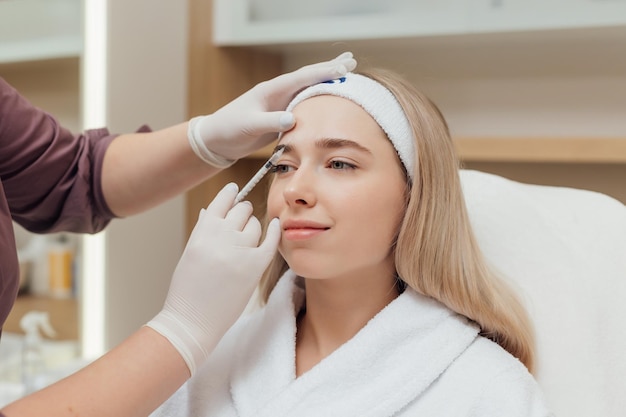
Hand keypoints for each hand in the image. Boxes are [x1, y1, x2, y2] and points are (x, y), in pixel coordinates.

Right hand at [146, 183, 279, 374]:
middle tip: (242, 219)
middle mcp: (221, 237)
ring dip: (253, 227)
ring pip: (255, 225)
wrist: (191, 322)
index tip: (235, 190)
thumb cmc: (187, 289)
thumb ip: (202, 230)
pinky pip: (270, 241)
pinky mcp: (254, 267)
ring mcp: (239, 252)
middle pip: (242, 210)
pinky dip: (275, 231)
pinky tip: (276, 225)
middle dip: (242, 212)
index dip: (230, 194)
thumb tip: (209, 210)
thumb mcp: (190, 253)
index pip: (221, 201)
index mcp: (202, 232)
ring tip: (246, 239)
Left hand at [187, 52, 356, 165]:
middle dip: (330, 69)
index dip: (323, 73)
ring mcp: (279, 104)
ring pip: (308, 89)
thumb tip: (293, 118)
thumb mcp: (249, 126)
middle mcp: (277, 93)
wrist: (216, 139)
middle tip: (352, 62)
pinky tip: (328, 98)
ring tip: (345, 74)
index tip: (343, 69)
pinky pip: (304, 104)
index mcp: (271, 90)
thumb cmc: (229, 130)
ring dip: (326, 82)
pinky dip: (318, 99)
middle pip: (308, 78)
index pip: (302, 78)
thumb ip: (270, 122)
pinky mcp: (280, 116)